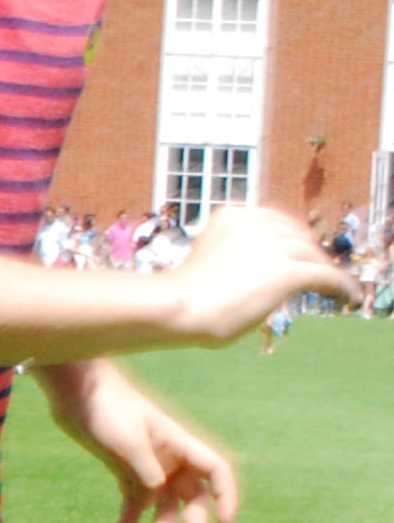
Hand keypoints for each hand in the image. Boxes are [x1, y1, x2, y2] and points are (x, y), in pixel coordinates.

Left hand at [38, 362, 236, 522]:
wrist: (75, 392)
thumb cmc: (105, 408)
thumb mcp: (127, 441)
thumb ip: (146, 470)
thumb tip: (157, 496)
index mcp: (180, 444)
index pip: (216, 471)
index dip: (226, 496)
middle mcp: (170, 458)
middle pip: (193, 498)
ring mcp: (148, 466)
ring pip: (164, 506)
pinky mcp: (125, 472)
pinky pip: (134, 503)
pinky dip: (129, 520)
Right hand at [166, 203, 359, 344]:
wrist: (176, 308)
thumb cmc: (179, 299)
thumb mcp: (206, 261)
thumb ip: (230, 257)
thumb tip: (247, 278)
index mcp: (233, 215)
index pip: (275, 223)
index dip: (291, 241)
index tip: (297, 254)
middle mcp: (257, 222)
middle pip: (298, 237)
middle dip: (310, 254)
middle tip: (317, 272)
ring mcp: (274, 244)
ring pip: (313, 256)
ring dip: (327, 271)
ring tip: (337, 288)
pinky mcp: (288, 270)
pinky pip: (325, 276)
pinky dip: (340, 287)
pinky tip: (347, 297)